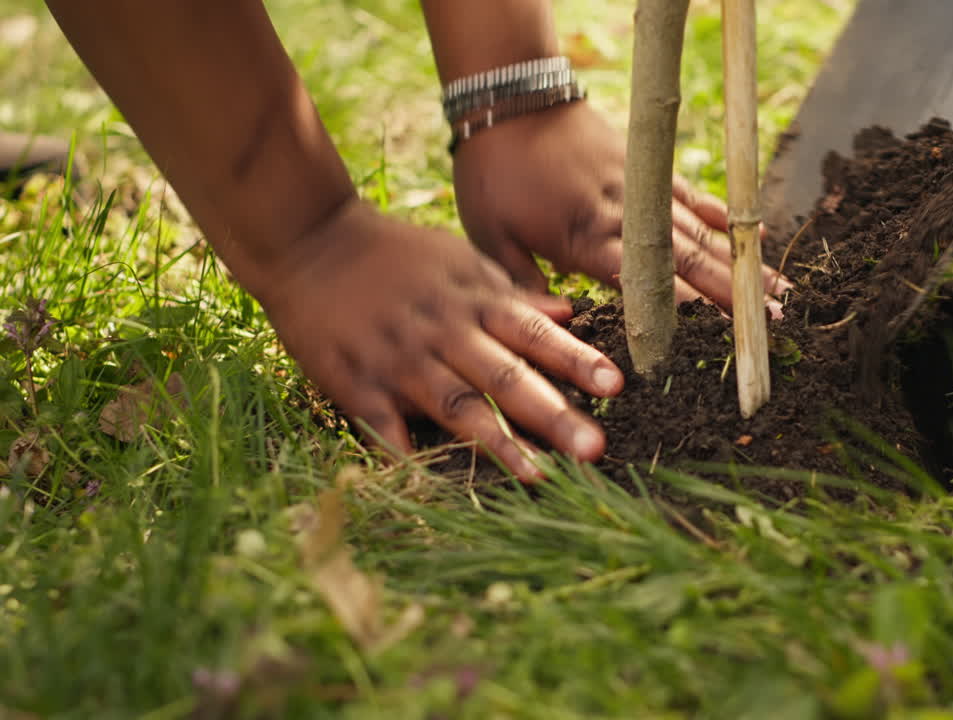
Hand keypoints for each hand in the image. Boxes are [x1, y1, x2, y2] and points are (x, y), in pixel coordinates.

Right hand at [258, 199, 623, 479]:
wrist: (310, 240)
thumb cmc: (397, 255)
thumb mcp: (461, 261)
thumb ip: (514, 294)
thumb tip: (572, 316)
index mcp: (474, 302)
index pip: (536, 334)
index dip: (577, 361)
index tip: (617, 387)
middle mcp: (444, 333)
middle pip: (506, 378)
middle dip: (554, 414)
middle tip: (596, 449)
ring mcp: (400, 360)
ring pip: (457, 407)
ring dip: (500, 445)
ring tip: (540, 477)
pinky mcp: (355, 382)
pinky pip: (385, 425)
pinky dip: (408, 454)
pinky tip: (437, 485)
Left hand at [451, 101, 788, 312]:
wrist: (509, 101)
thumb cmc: (493, 175)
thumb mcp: (491, 239)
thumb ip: (523, 286)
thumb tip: (551, 330)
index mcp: (584, 239)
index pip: (643, 281)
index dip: (682, 310)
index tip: (715, 337)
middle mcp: (624, 215)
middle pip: (687, 260)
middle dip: (731, 293)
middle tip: (769, 323)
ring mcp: (642, 189)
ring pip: (700, 231)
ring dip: (740, 263)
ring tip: (779, 293)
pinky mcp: (648, 168)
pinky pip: (693, 196)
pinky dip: (724, 217)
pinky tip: (757, 236)